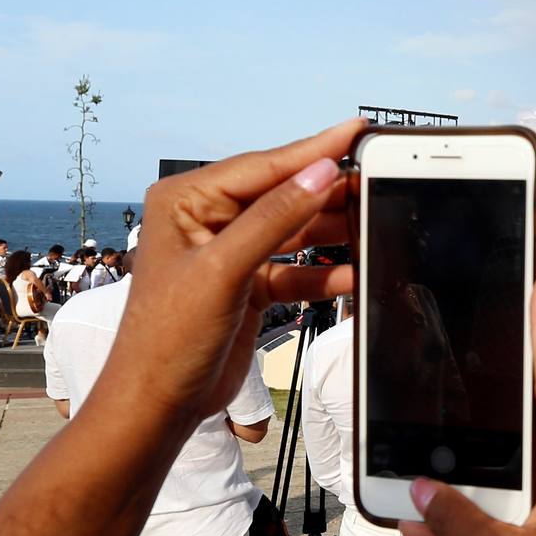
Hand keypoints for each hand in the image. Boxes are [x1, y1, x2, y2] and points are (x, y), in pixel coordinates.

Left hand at [121, 120, 361, 420]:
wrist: (157, 403)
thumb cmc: (169, 337)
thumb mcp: (225, 271)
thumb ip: (275, 220)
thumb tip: (320, 173)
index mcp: (187, 200)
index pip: (264, 167)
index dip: (314, 151)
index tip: (358, 132)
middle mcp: (207, 219)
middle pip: (283, 195)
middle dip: (329, 192)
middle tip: (378, 180)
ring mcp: (229, 253)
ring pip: (293, 232)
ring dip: (332, 234)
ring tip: (375, 222)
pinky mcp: (246, 286)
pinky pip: (295, 270)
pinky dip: (323, 274)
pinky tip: (356, 274)